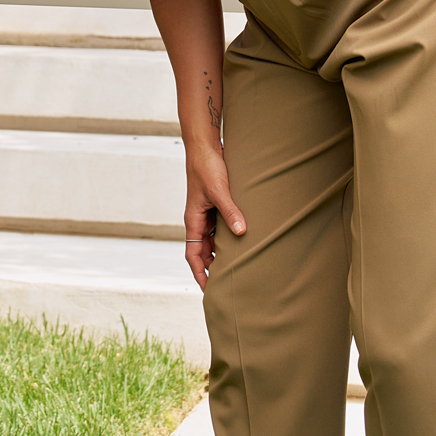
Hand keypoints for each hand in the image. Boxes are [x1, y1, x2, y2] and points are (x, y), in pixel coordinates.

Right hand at [184, 138, 244, 289]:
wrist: (204, 146)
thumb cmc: (206, 166)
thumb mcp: (218, 190)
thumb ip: (229, 212)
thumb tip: (241, 232)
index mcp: (193, 219)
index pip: (192, 254)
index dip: (199, 273)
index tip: (208, 289)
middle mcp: (198, 219)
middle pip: (203, 251)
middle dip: (211, 269)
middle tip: (227, 285)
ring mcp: (207, 213)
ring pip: (213, 240)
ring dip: (222, 253)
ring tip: (237, 268)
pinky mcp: (216, 205)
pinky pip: (221, 228)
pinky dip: (229, 238)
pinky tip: (242, 243)